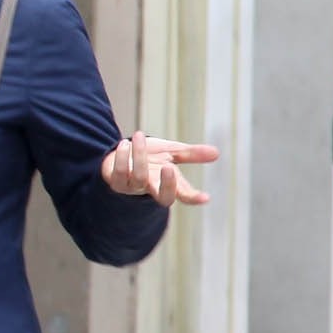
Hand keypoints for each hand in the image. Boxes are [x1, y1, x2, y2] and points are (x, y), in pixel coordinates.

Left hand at [100, 131, 217, 206]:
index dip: (194, 197)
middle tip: (169, 166)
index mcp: (168, 183)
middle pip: (163, 197)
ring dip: (139, 155)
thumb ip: (191, 154)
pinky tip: (125, 144)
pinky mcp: (116, 182)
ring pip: (140, 177)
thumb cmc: (150, 156)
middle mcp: (152, 189)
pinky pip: (120, 173)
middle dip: (167, 184)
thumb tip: (216, 153)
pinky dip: (123, 157)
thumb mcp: (171, 153)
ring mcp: (133, 188)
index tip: (206, 198)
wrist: (122, 154)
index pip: (184, 195)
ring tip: (139, 135)